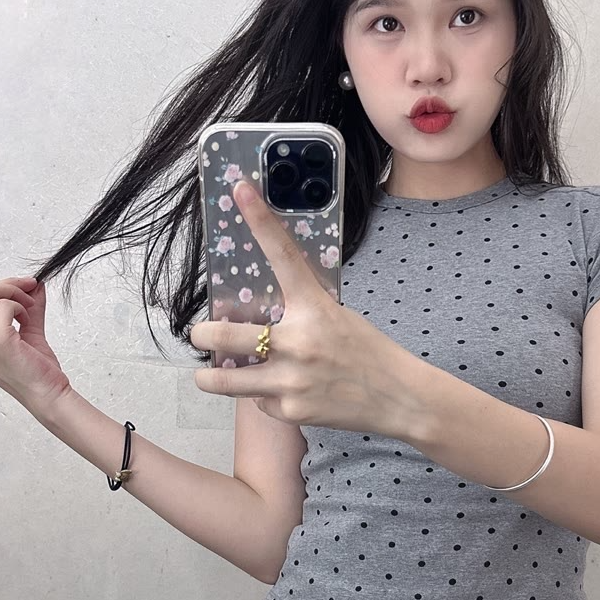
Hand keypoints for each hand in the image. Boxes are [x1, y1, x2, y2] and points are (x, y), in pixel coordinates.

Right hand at [0, 275, 71, 414]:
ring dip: (16, 295)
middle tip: (31, 289)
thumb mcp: (28, 332)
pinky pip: (5, 305)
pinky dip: (20, 306)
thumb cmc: (36, 371)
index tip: (27, 288)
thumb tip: (35, 285)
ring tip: (30, 311)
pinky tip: (27, 321)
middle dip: (9, 285)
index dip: (4, 289)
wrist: (47, 395)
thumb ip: (28, 308)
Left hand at [189, 178, 415, 436]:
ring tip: (206, 373)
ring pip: (226, 379)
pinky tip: (281, 394)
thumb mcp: (338, 317)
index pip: (283, 255)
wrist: (399, 397)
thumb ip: (301, 312)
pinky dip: (263, 398)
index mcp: (314, 307)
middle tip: (200, 333)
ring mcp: (292, 379)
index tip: (239, 190)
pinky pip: (258, 402)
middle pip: (224, 334)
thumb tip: (261, 313)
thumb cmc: (369, 353)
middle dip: (203, 334)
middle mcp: (298, 341)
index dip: (259, 219)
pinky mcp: (292, 410)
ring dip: (210, 376)